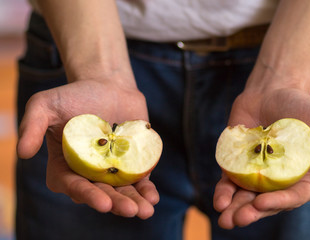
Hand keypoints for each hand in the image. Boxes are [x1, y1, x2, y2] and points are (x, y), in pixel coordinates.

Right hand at [17, 79, 158, 218]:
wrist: (108, 86)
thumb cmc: (74, 95)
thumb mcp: (46, 104)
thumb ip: (32, 126)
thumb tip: (22, 152)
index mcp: (65, 166)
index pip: (73, 186)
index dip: (87, 195)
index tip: (102, 202)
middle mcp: (89, 173)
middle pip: (101, 193)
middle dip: (115, 203)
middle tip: (130, 210)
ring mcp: (112, 170)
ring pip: (122, 192)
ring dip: (134, 203)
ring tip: (146, 211)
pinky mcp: (132, 163)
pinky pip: (139, 180)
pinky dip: (146, 190)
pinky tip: (153, 198)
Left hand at [213, 88, 309, 228]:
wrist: (271, 91)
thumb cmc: (303, 107)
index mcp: (305, 176)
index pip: (295, 195)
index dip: (280, 202)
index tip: (262, 202)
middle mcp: (281, 180)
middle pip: (268, 202)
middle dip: (253, 213)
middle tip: (238, 219)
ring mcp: (258, 174)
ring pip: (247, 198)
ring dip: (236, 210)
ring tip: (225, 221)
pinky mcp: (239, 165)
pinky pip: (230, 182)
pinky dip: (224, 192)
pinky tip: (219, 201)